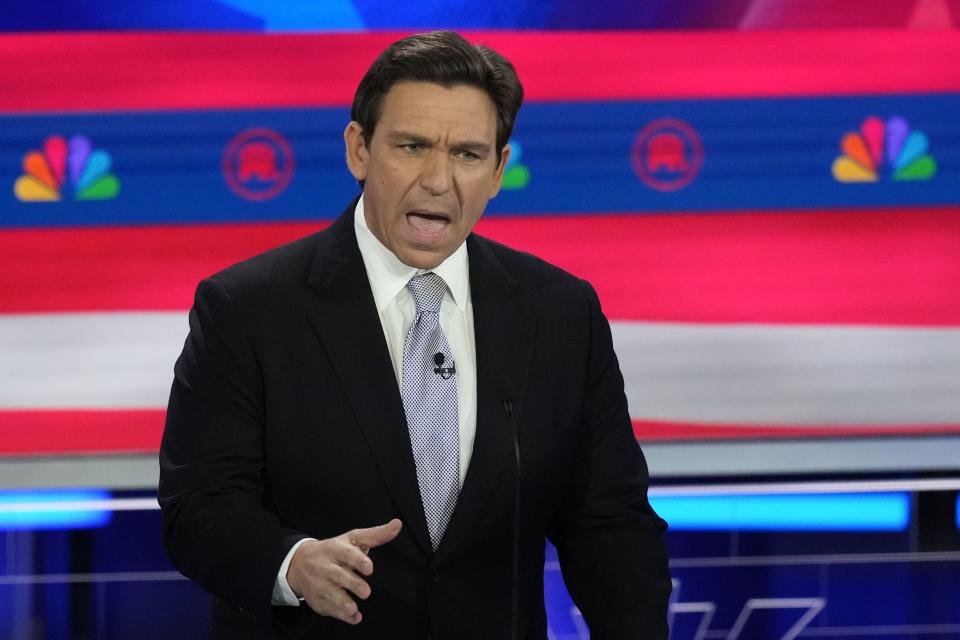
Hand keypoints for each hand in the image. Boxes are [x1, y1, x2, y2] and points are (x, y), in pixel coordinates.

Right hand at [286, 519, 401, 624]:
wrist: (298, 563)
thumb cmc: (333, 550)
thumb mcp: (352, 539)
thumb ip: (376, 535)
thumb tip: (397, 525)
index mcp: (335, 549)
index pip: (346, 554)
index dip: (358, 561)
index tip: (369, 568)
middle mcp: (325, 566)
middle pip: (339, 576)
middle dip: (352, 584)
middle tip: (366, 592)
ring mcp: (319, 584)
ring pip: (331, 594)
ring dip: (342, 602)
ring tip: (353, 608)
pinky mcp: (317, 599)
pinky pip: (329, 609)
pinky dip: (341, 615)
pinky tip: (354, 617)